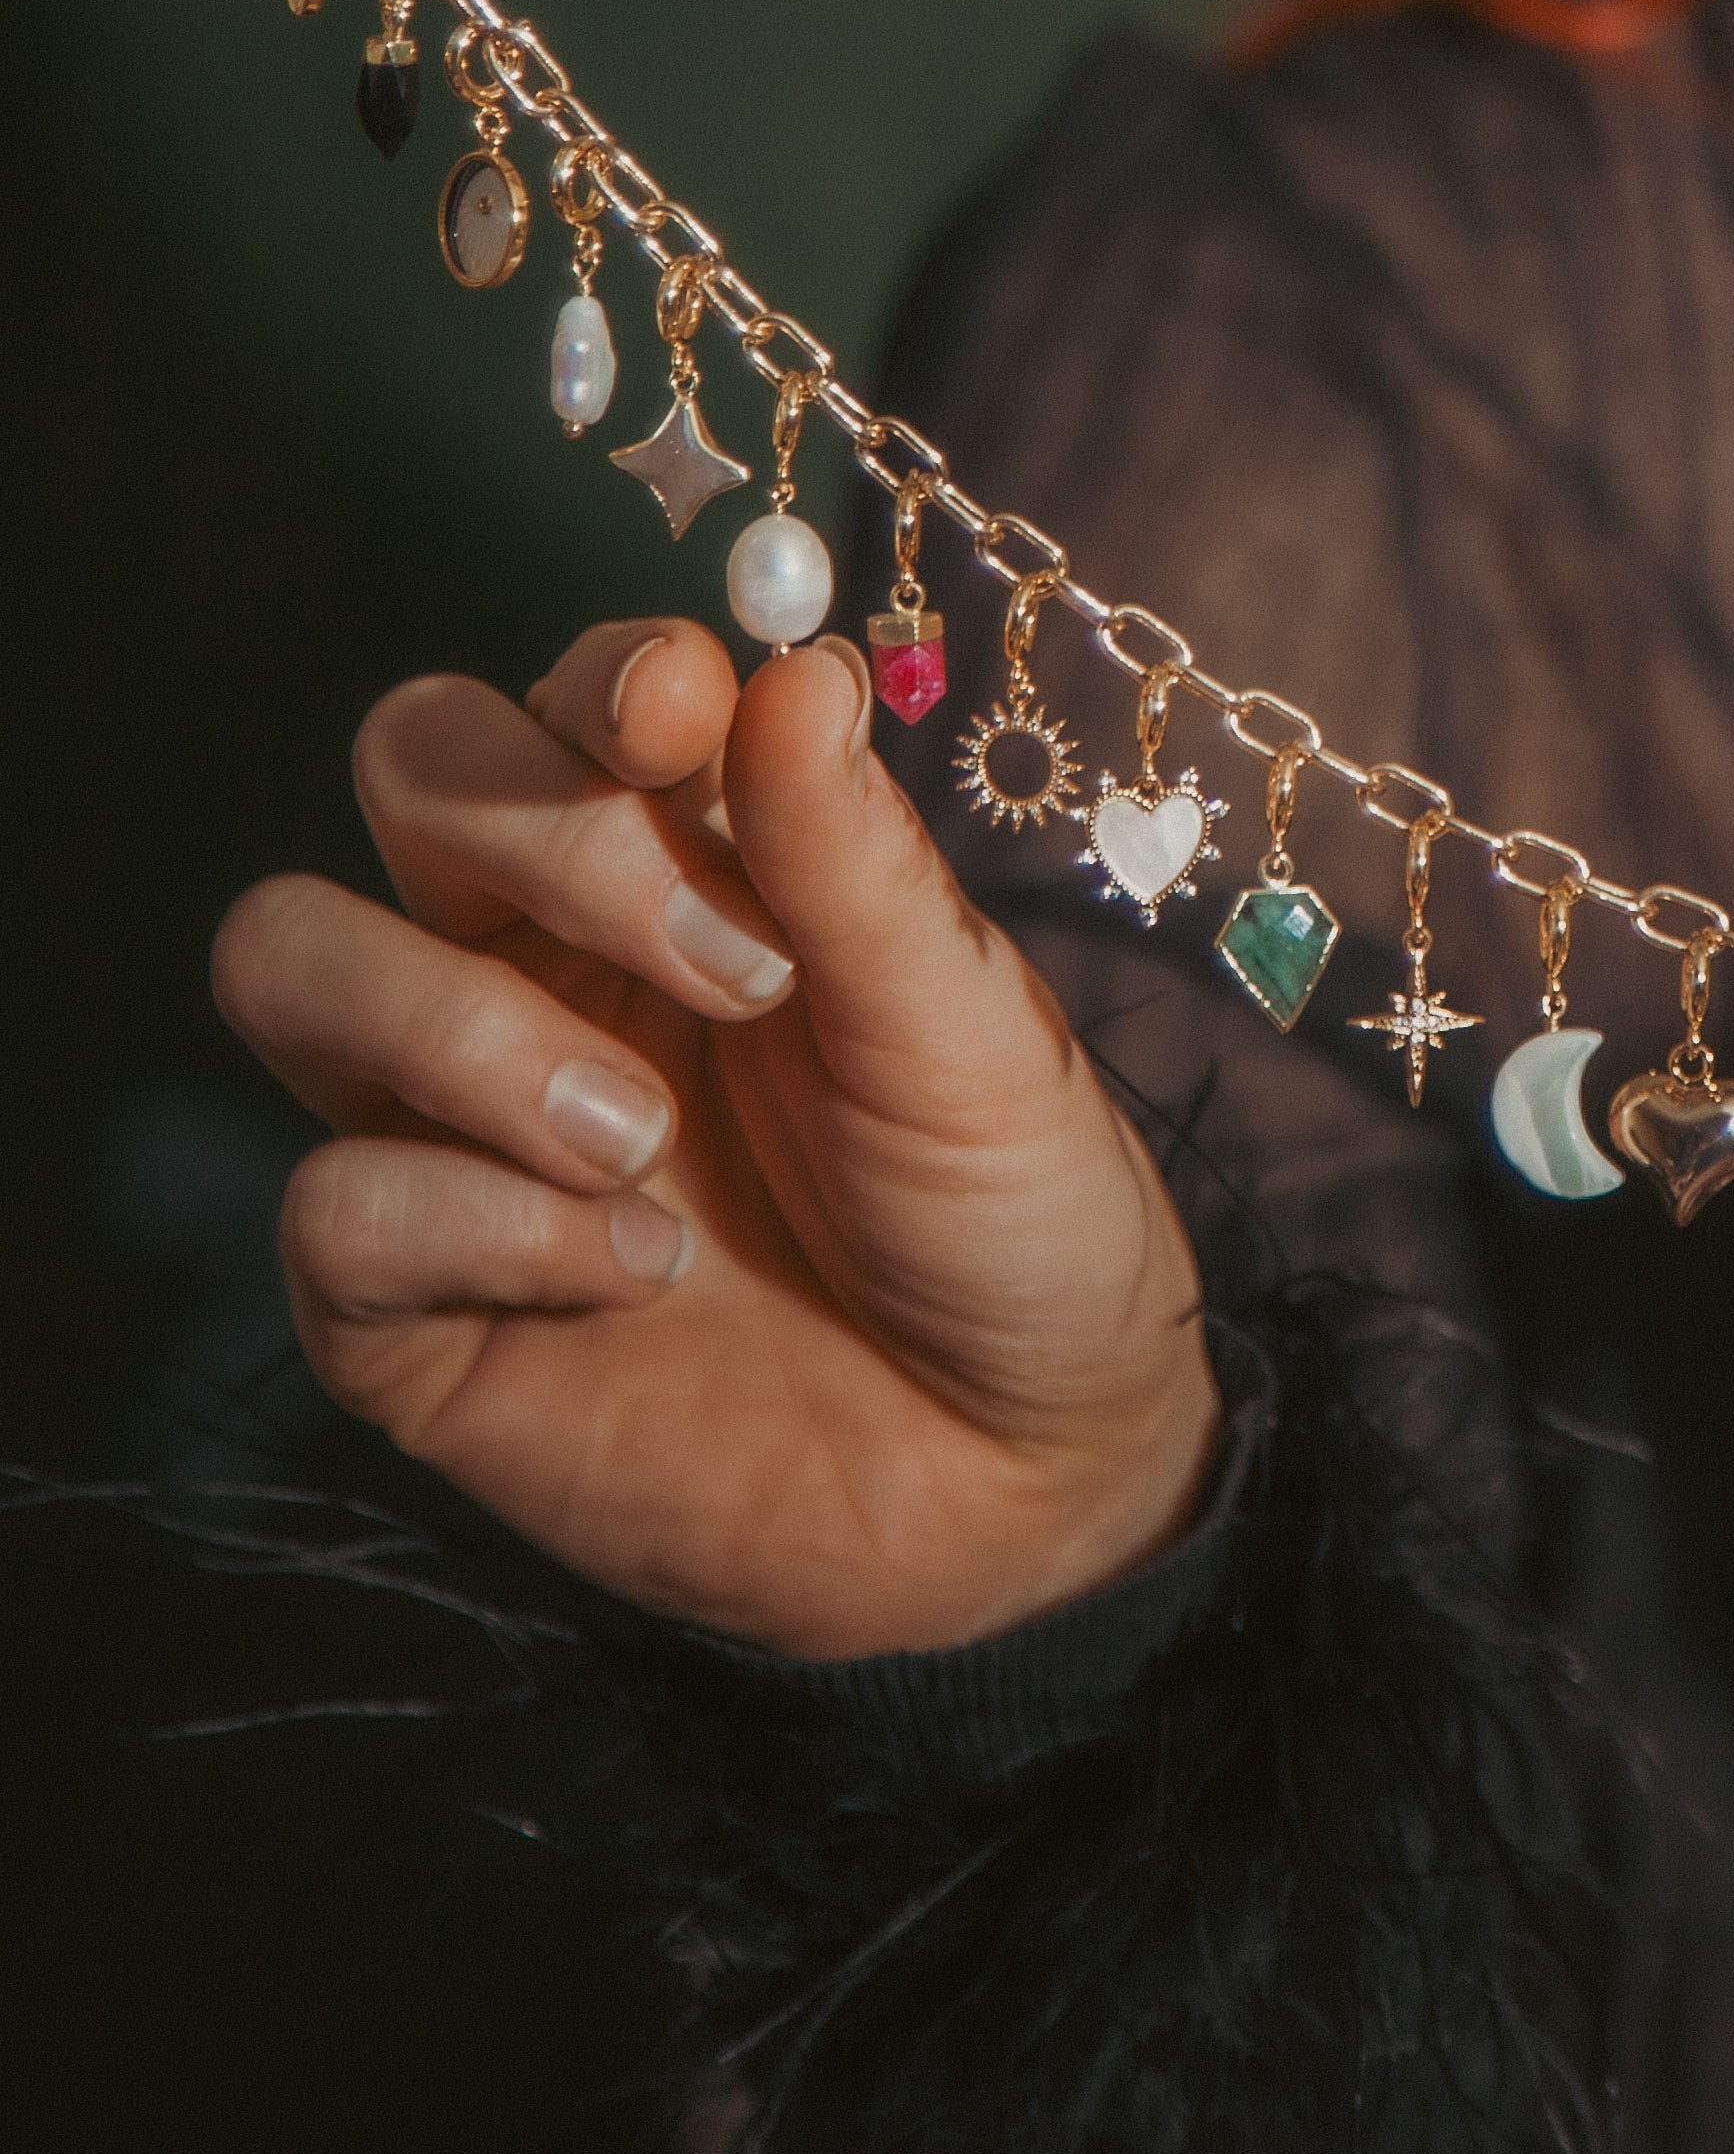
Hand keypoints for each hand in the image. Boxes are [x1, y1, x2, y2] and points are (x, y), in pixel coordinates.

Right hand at [213, 622, 1220, 1660]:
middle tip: (732, 972)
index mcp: (684, 868)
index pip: (569, 696)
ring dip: (459, 1024)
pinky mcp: (411, 1309)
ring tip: (642, 1140)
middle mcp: (543, 962)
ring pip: (289, 952)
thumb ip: (854, 858)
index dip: (606, 680)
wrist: (1025, 1486)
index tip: (685, 717)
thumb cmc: (1011, 1220)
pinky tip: (634, 1276)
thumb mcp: (966, 1029)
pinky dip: (481, 1227)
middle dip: (538, 829)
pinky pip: (330, 1206)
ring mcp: (460, 1127)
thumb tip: (794, 666)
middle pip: (408, 768)